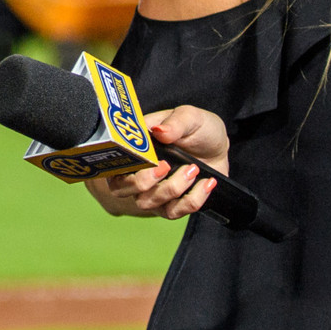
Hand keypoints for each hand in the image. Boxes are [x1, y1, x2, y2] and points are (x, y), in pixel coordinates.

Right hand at [85, 106, 229, 220]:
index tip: (149, 157)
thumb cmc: (197, 128)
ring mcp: (153, 191)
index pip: (113, 160)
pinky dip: (193, 199)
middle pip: (121, 189)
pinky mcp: (172, 204)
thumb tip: (160, 131)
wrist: (217, 146)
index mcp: (134, 147)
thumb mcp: (190, 117)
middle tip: (166, 166)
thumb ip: (175, 122)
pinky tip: (206, 183)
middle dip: (142, 182)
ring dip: (172, 188)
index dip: (124, 163)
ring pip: (148, 203)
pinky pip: (175, 212)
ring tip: (194, 169)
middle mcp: (137, 171)